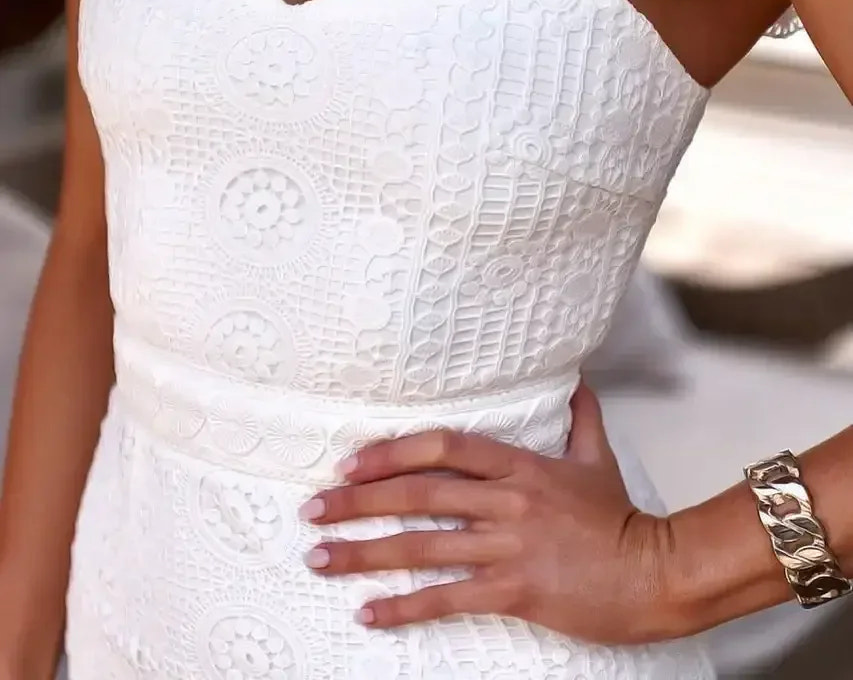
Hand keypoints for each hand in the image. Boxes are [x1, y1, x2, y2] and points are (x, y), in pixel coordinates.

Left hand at [299, 383, 677, 644]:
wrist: (658, 574)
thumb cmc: (623, 518)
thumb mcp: (598, 459)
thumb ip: (581, 417)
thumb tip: (577, 378)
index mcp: (520, 465)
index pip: (443, 447)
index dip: (392, 452)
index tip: (350, 464)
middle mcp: (507, 500)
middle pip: (419, 493)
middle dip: (358, 501)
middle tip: (312, 509)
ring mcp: (510, 545)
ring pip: (423, 545)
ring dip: (364, 552)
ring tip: (319, 557)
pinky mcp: (518, 590)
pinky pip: (449, 597)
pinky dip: (404, 607)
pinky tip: (368, 613)